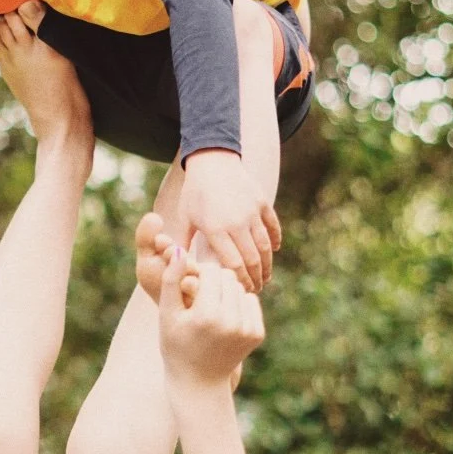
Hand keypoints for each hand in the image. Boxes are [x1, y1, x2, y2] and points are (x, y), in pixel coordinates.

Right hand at [159, 253, 264, 389]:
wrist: (199, 382)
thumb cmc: (176, 345)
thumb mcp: (167, 314)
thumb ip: (172, 280)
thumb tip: (180, 250)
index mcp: (207, 315)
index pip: (211, 271)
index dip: (198, 274)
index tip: (189, 287)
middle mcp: (232, 321)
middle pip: (228, 277)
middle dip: (214, 282)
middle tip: (200, 297)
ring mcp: (248, 328)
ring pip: (240, 288)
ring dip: (226, 292)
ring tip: (210, 308)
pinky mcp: (258, 333)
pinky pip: (250, 301)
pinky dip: (237, 305)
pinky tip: (224, 319)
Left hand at [181, 150, 280, 292]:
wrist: (212, 161)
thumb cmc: (194, 193)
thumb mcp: (184, 218)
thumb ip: (181, 244)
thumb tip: (177, 269)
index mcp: (215, 228)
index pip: (232, 264)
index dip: (240, 282)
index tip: (241, 292)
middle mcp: (236, 221)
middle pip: (252, 259)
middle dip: (256, 279)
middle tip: (255, 290)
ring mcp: (252, 211)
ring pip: (265, 246)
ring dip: (267, 265)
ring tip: (265, 278)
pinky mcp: (262, 202)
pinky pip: (273, 227)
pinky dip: (275, 241)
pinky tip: (273, 253)